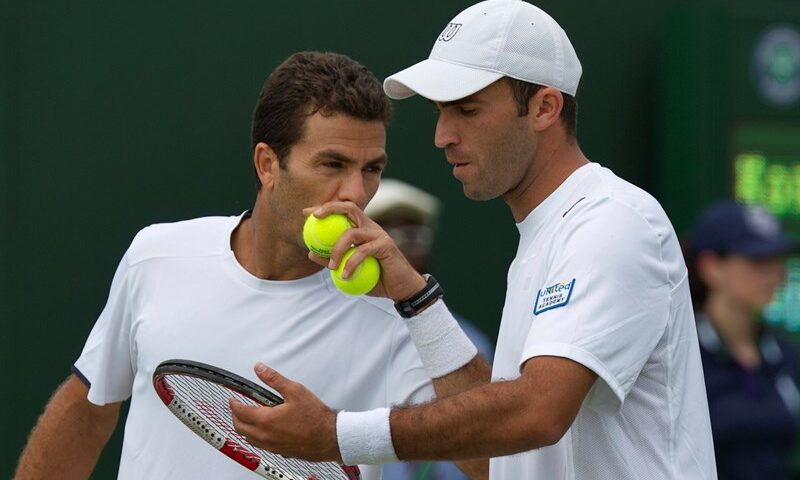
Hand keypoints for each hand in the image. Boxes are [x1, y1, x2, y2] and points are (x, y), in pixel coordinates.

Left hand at [230, 363, 340, 462]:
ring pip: (249, 438)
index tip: (232, 399)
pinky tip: (263, 431)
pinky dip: (255, 437)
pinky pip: (260, 445)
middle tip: (237, 408)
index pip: (240, 412)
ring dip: (244, 428)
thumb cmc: (315, 417)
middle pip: (240, 427)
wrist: (329, 438)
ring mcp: (271, 446)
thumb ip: (274, 379)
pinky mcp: (279, 451)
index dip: (233, 404)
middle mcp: (265, 436)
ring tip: (247, 418)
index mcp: (266, 420)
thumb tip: (260, 369)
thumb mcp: (295, 390)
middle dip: (235, 416)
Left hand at [303, 201, 425, 301]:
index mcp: (362, 228)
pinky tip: (345, 276)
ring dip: (337, 249)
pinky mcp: (385, 245)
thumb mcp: (350, 270)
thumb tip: (311, 254)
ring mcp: (379, 234)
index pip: (343, 211)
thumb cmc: (376, 278)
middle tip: (315, 217)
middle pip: (349, 208)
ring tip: (331, 267)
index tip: (306, 212)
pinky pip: (362, 252)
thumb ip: (333, 261)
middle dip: (330, 208)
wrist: (401, 287)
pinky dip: (351, 264)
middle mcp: (370, 227)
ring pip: (352, 233)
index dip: (325, 208)